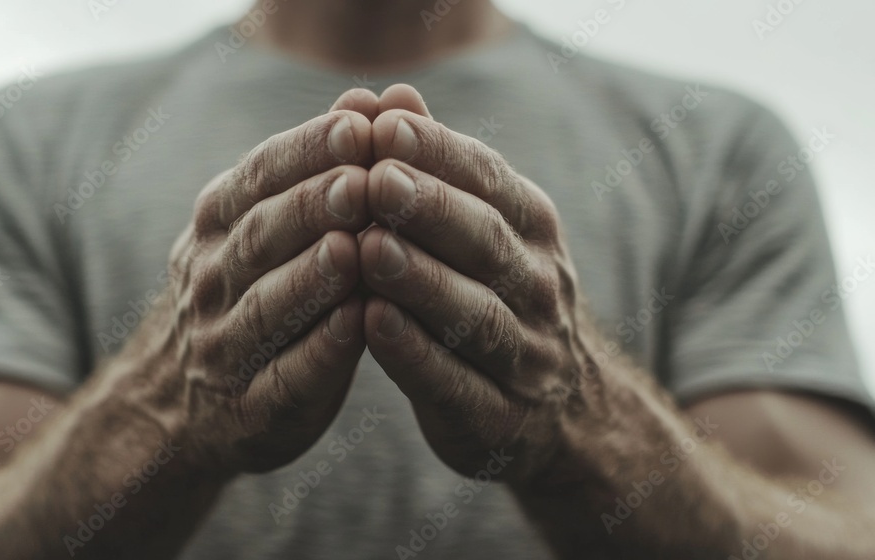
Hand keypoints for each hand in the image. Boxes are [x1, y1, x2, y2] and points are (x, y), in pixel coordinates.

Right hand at [160, 94, 378, 474]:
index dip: (308, 151)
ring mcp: (224, 347)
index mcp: (217, 227)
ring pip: (268, 306)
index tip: (360, 125)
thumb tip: (368, 97)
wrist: (171, 408)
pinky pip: (285, 377)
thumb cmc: (242, 296)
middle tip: (363, 180)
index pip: (259, 177)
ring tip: (354, 249)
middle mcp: (212, 281)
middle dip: (312, 206)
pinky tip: (355, 327)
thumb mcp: (259, 225)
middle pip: (261, 236)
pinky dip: (318, 352)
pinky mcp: (252, 408)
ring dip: (311, 278)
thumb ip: (314, 167)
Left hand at [360, 85, 596, 480]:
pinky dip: (417, 355)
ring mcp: (528, 355)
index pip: (489, 181)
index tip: (383, 125)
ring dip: (422, 280)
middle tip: (375, 178)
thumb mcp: (484, 227)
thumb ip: (436, 168)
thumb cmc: (499, 298)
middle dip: (431, 208)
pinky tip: (372, 325)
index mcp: (533, 231)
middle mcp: (539, 287)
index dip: (439, 153)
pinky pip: (458, 383)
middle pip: (485, 241)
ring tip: (368, 248)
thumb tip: (388, 96)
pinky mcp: (502, 418)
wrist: (570, 412)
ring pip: (475, 313)